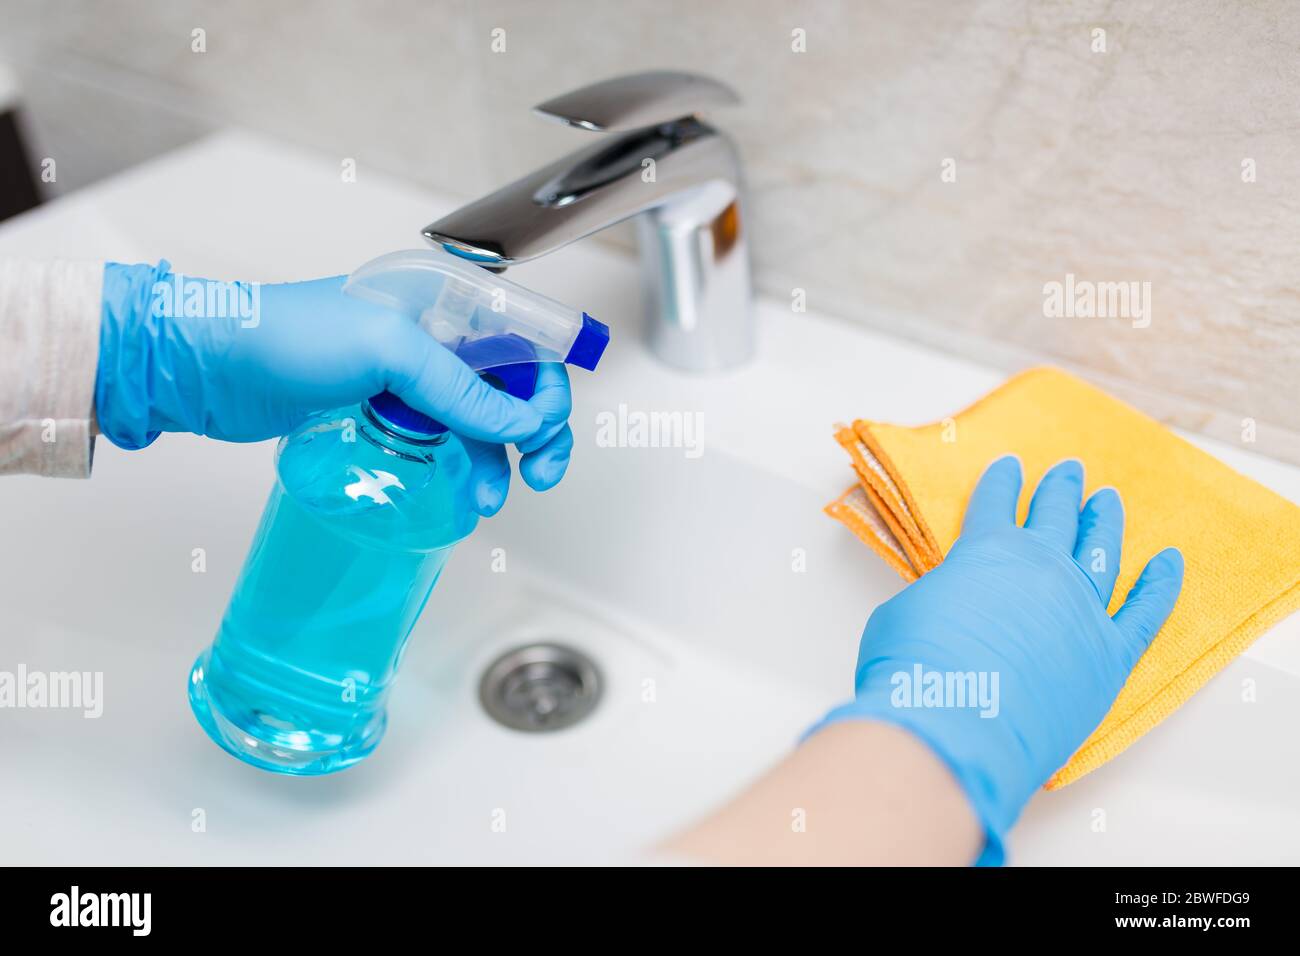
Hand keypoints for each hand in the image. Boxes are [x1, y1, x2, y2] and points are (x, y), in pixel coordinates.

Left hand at [95, 263, 573, 514]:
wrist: (209, 365)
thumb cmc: (286, 336)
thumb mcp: (387, 353)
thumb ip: (460, 390)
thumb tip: (523, 427)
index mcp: (444, 302)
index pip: (525, 340)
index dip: (547, 386)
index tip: (543, 433)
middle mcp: (436, 335)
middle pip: (513, 383)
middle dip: (536, 430)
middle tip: (540, 475)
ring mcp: (410, 375)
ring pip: (480, 417)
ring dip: (496, 458)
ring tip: (489, 499)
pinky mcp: (385, 408)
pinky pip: (443, 436)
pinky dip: (461, 463)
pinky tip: (463, 490)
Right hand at [809, 455, 1183, 864]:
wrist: (954, 724)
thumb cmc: (913, 669)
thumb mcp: (905, 611)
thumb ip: (939, 595)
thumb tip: (954, 603)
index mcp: (986, 550)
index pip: (996, 503)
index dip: (1002, 482)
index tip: (1010, 466)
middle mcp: (1041, 568)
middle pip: (1056, 516)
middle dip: (1061, 490)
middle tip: (1070, 471)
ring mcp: (1081, 607)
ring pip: (1101, 552)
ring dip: (1104, 522)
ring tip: (1107, 500)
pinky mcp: (1110, 654)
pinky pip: (1144, 612)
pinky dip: (1160, 585)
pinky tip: (1169, 562)